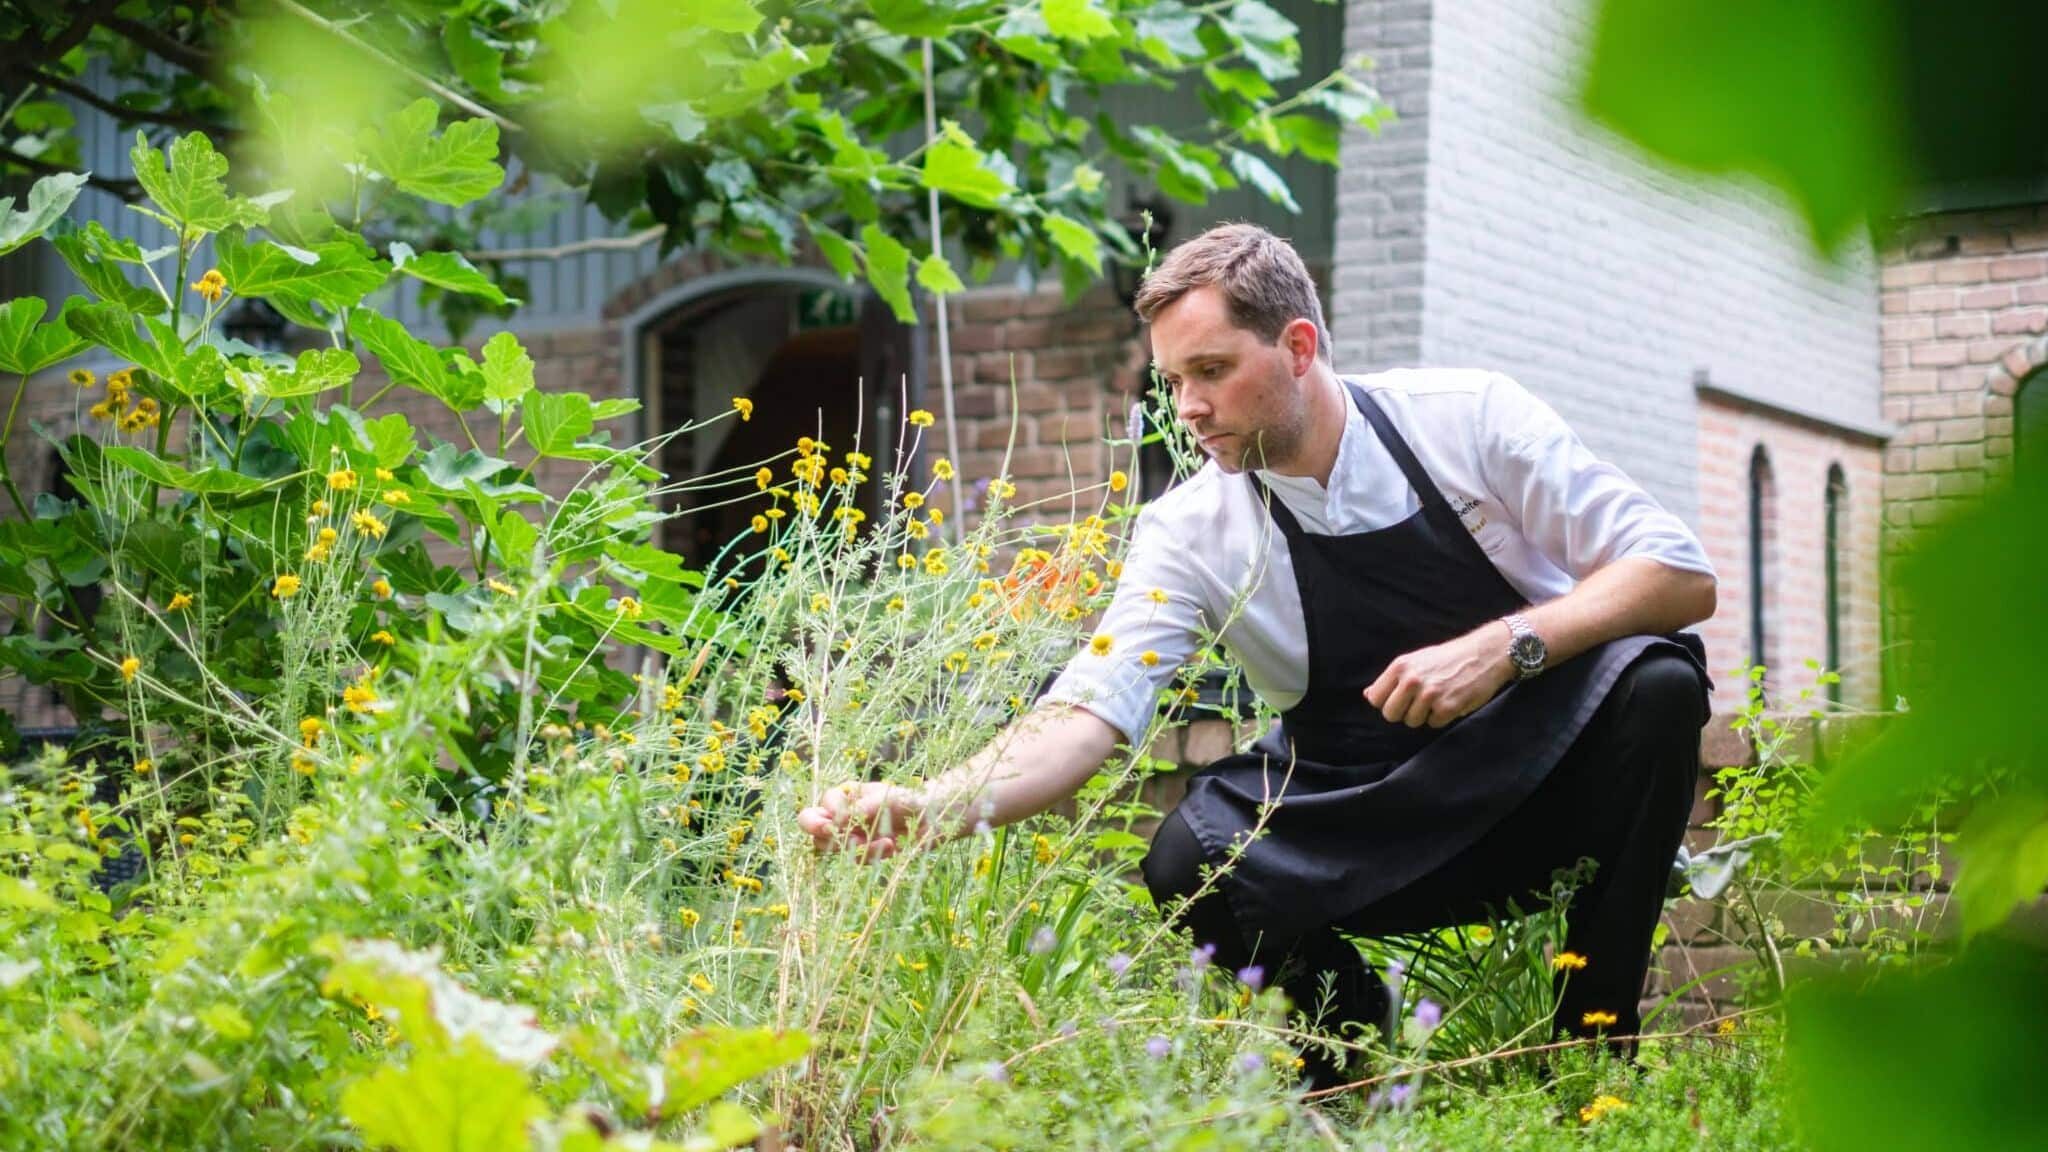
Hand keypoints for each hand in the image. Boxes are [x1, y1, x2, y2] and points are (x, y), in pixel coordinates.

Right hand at [796, 781, 930, 861]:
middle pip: (814, 832)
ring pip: (834, 850)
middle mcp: (843, 817)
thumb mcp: (884, 798)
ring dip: (857, 849)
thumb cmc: (907, 800)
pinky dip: (873, 856)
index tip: (838, 823)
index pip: (818, 808)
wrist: (933, 818)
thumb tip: (838, 822)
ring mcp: (853, 836)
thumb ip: (860, 808)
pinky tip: (891, 847)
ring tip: (885, 842)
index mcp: (844, 798)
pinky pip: (856, 861)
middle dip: (831, 838)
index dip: (824, 818)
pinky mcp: (866, 853)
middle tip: (852, 838)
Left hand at [1363, 623, 1516, 728]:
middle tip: (1417, 703)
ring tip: (1436, 699)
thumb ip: (1392, 679)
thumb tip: (1368, 695)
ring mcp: (1429, 694)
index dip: (1386, 702)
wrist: (1484, 654)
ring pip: (1411, 722)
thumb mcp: (1415, 660)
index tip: (1398, 699)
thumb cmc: (1448, 658)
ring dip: (1423, 715)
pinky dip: (1441, 717)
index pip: (1376, 698)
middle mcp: (1412, 679)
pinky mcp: (1447, 707)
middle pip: (1390, 714)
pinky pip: (1433, 724)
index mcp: (1401, 666)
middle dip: (1402, 713)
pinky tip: (1450, 701)